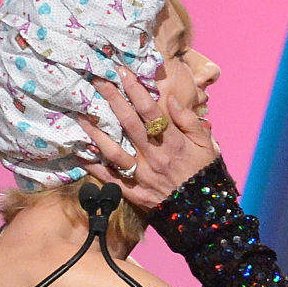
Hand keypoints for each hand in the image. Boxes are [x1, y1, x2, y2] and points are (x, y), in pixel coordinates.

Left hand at [77, 67, 218, 210]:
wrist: (202, 214)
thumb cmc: (204, 174)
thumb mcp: (207, 145)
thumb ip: (190, 121)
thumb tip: (170, 100)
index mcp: (173, 144)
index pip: (152, 112)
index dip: (136, 91)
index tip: (123, 73)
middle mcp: (155, 157)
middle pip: (129, 125)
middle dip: (112, 100)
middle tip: (96, 81)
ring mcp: (142, 176)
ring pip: (114, 151)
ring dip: (96, 132)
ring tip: (80, 115)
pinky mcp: (133, 192)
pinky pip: (109, 178)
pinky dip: (94, 166)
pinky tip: (80, 152)